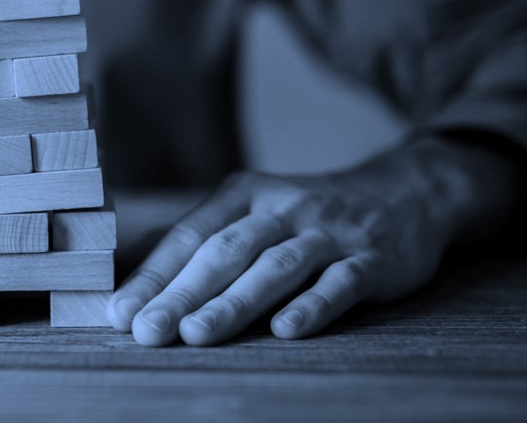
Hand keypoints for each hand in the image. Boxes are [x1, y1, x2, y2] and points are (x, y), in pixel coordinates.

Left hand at [108, 136, 519, 345]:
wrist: (405, 191)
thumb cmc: (308, 216)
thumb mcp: (256, 213)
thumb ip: (207, 244)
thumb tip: (139, 286)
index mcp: (243, 194)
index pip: (190, 237)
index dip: (154, 276)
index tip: (121, 313)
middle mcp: (282, 208)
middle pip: (225, 252)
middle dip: (182, 294)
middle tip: (147, 331)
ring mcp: (329, 231)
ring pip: (275, 267)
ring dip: (234, 303)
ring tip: (196, 334)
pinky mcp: (372, 258)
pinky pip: (340, 282)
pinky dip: (313, 306)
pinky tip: (286, 330)